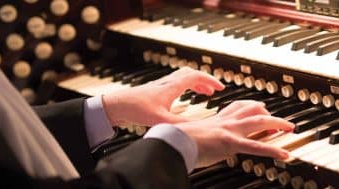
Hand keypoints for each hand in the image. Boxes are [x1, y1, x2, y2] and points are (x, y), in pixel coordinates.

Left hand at [102, 67, 224, 125]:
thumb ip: (181, 123)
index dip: (211, 81)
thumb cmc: (136, 109)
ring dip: (197, 83)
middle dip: (206, 80)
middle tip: (215, 89)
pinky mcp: (156, 91)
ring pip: (183, 77)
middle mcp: (167, 83)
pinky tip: (185, 98)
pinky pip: (176, 83)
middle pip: (191, 74)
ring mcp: (161, 85)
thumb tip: (198, 127)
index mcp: (172, 86)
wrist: (116, 105)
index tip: (221, 88)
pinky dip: (186, 87)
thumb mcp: (161, 119)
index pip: (196, 76)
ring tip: (205, 92)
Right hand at [173, 100, 293, 166]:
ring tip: (291, 128)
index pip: (237, 107)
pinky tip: (285, 155)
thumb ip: (198, 136)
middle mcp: (225, 121)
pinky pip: (257, 147)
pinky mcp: (230, 143)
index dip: (250, 106)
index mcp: (215, 120)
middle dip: (269, 113)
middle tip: (280, 120)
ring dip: (278, 124)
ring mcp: (229, 130)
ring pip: (259, 121)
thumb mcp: (189, 135)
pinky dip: (273, 151)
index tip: (259, 107)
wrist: (170, 141)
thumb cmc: (174, 140)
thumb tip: (194, 143)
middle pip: (252, 109)